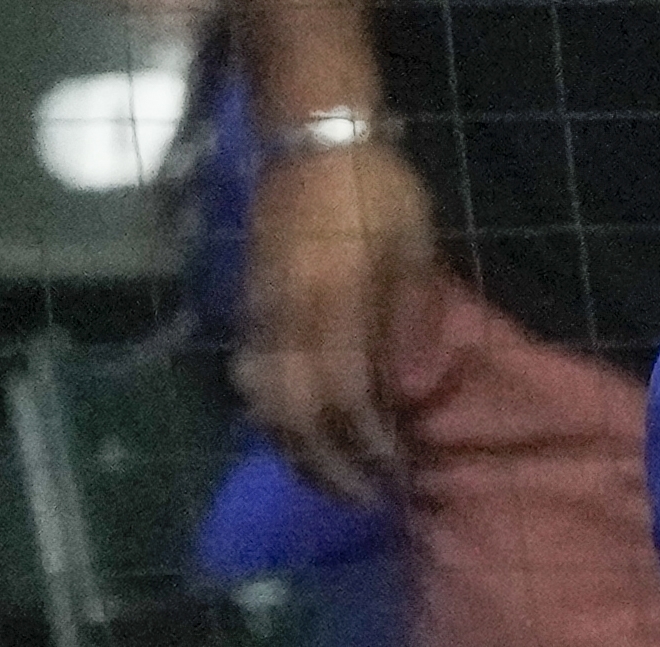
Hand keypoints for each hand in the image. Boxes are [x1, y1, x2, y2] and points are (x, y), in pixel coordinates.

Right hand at [232, 139, 440, 504]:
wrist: (309, 135)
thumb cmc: (376, 189)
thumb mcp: (411, 247)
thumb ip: (408, 317)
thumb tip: (409, 390)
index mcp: (334, 301)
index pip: (346, 396)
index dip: (370, 445)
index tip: (397, 475)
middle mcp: (288, 315)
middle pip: (298, 413)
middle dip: (332, 465)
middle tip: (368, 499)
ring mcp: (260, 311)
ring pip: (266, 402)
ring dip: (298, 451)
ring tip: (333, 482)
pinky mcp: (248, 305)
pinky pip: (253, 377)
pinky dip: (277, 418)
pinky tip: (302, 438)